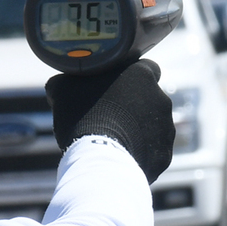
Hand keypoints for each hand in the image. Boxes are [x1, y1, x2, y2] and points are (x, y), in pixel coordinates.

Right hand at [45, 60, 174, 182]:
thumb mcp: (63, 90)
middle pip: (150, 99)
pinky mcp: (164, 154)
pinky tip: (122, 157)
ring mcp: (167, 128)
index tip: (118, 87)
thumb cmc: (81, 116)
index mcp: (142, 75)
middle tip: (111, 117)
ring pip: (154, 126)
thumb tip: (59, 84)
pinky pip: (154, 152)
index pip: (146, 68)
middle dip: (135, 107)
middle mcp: (161, 98)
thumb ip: (67, 81)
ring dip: (139, 130)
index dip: (132, 78)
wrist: (98, 157)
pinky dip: (141, 154)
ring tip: (115, 140)